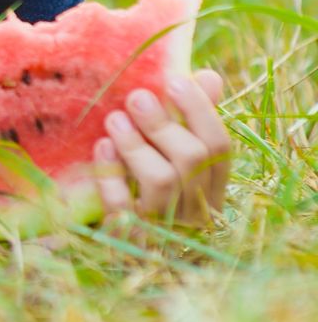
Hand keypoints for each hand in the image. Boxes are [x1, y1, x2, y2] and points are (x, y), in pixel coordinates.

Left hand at [93, 69, 230, 228]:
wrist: (118, 244)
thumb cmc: (148, 181)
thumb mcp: (171, 152)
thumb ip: (189, 118)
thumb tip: (208, 76)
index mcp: (214, 185)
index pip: (221, 145)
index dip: (200, 110)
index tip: (174, 81)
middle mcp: (198, 208)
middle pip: (193, 160)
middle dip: (162, 124)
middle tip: (136, 97)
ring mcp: (167, 226)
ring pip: (161, 181)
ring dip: (135, 145)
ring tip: (113, 119)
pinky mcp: (132, 238)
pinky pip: (124, 206)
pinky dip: (111, 175)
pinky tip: (101, 148)